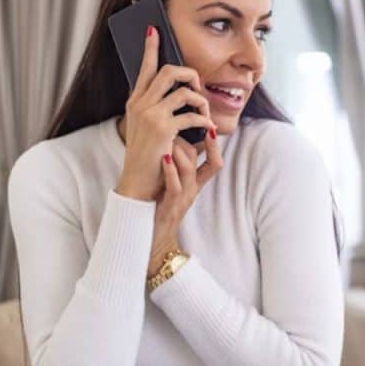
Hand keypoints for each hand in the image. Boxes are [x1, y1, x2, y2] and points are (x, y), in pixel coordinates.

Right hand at [114, 26, 213, 201]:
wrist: (138, 182)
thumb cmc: (146, 156)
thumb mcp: (145, 128)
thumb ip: (155, 108)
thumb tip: (178, 91)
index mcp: (135, 102)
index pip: (144, 68)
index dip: (150, 48)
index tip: (154, 30)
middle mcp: (140, 104)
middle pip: (168, 72)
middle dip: (188, 74)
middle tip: (197, 84)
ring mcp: (150, 115)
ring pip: (183, 91)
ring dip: (200, 99)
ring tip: (204, 110)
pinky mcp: (163, 128)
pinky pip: (191, 114)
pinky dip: (203, 120)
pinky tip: (207, 127)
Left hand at [148, 131, 223, 276]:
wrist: (149, 237)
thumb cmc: (158, 207)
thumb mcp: (174, 185)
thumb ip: (179, 167)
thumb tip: (179, 142)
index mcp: (195, 185)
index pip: (215, 164)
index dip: (215, 147)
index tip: (211, 128)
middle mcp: (192, 190)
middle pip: (200, 162)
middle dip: (190, 144)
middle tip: (175, 131)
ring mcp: (182, 198)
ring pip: (189, 170)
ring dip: (179, 152)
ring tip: (168, 142)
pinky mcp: (170, 205)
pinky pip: (175, 185)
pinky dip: (171, 170)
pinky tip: (164, 157)